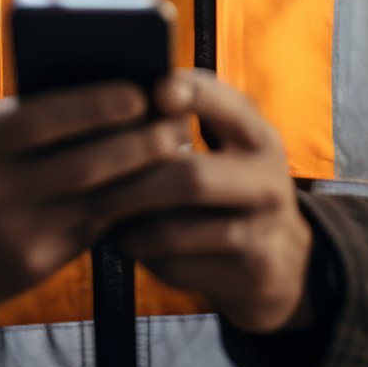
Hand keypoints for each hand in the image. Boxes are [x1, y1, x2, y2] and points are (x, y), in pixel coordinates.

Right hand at [0, 0, 187, 324]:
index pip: (46, 121)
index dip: (97, 107)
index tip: (138, 92)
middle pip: (85, 165)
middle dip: (139, 144)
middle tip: (177, 120)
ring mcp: (17, 235)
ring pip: (98, 204)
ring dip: (144, 179)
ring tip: (177, 152)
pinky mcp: (32, 268)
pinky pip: (92, 236)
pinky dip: (126, 211)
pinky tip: (153, 190)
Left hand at [89, 71, 313, 333]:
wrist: (281, 262)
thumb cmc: (231, 185)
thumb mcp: (230, 143)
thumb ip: (190, 113)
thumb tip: (116, 98)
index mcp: (258, 136)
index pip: (226, 105)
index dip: (191, 96)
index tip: (155, 92)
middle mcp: (267, 180)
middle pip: (190, 179)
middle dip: (130, 182)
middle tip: (86, 179)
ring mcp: (262, 231)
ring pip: (174, 230)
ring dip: (128, 223)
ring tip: (100, 211)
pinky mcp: (247, 273)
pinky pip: (176, 265)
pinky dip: (144, 253)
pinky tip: (131, 240)